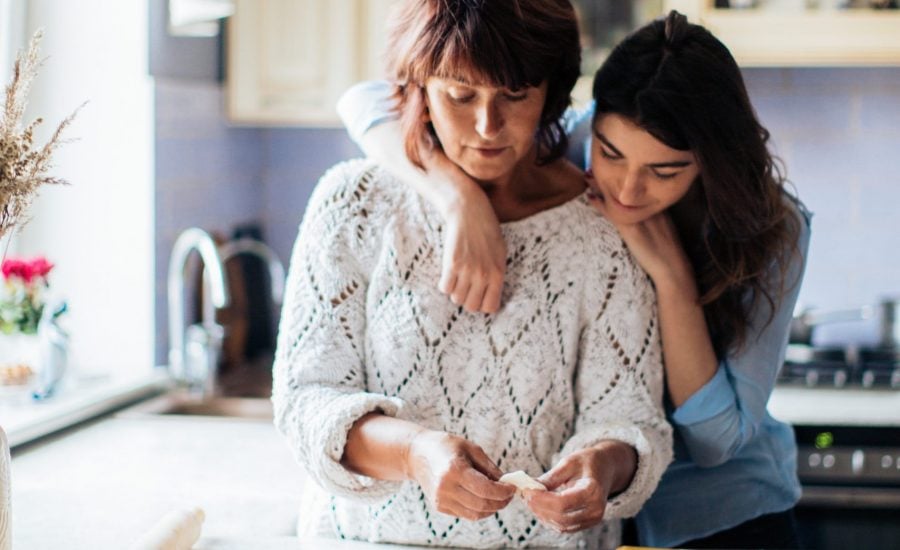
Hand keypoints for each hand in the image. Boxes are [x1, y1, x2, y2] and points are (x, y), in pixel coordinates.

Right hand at [406, 430, 514, 520]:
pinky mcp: (439, 507)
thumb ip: (489, 466)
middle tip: (509, 494)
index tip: (513, 487)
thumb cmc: (445, 446)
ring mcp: (441, 500)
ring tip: (499, 498)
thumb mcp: (470, 448)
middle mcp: (446, 488)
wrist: (416, 454)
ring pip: (475, 514)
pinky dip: (479, 510)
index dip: (503, 491)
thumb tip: (506, 482)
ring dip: (492, 508)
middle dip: (501, 502)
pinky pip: (466, 514)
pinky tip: (484, 499)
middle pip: (482, 504)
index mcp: (455, 469)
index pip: (486, 489)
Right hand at [433, 154, 506, 312]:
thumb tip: (489, 296)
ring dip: (455, 290)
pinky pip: (444, 288)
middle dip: (467, 298)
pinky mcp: (452, 264)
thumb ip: (496, 275)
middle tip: (465, 286)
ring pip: (456, 298)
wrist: (470, 211)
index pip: (490, 307)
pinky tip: (449, 272)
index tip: (478, 295)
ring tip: (457, 277)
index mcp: (498, 274)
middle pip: (471, 306)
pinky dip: (445, 283)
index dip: (482, 303)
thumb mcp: (500, 253)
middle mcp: (484, 275)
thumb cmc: (486, 231)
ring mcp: (468, 270)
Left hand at [523, 443, 633, 533]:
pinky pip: (564, 527)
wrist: (605, 468)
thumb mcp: (568, 463)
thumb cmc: (587, 462)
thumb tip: (529, 487)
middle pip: (561, 517)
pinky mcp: (586, 523)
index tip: (527, 490)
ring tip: (530, 499)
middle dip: (539, 508)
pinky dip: (549, 519)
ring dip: (542, 515)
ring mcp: (593, 519)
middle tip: (525, 495)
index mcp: (593, 490)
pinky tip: (540, 506)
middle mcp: (596, 509)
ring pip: (561, 526)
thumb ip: (550, 477)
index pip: (563, 503)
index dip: (541, 499)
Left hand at [584, 171, 691, 287]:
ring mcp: (638, 216)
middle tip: (594, 164)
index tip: (609, 165)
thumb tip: (638, 210)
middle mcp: (648, 206)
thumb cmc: (668, 251)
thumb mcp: (663, 227)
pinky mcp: (630, 228)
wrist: (673, 268)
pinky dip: (600, 204)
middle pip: (626, 186)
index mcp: (657, 203)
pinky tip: (590, 197)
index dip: (622, 175)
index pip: (637, 184)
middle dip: (610, 174)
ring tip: (588, 175)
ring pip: (618, 196)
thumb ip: (652, 215)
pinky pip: (613, 212)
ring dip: (601, 185)